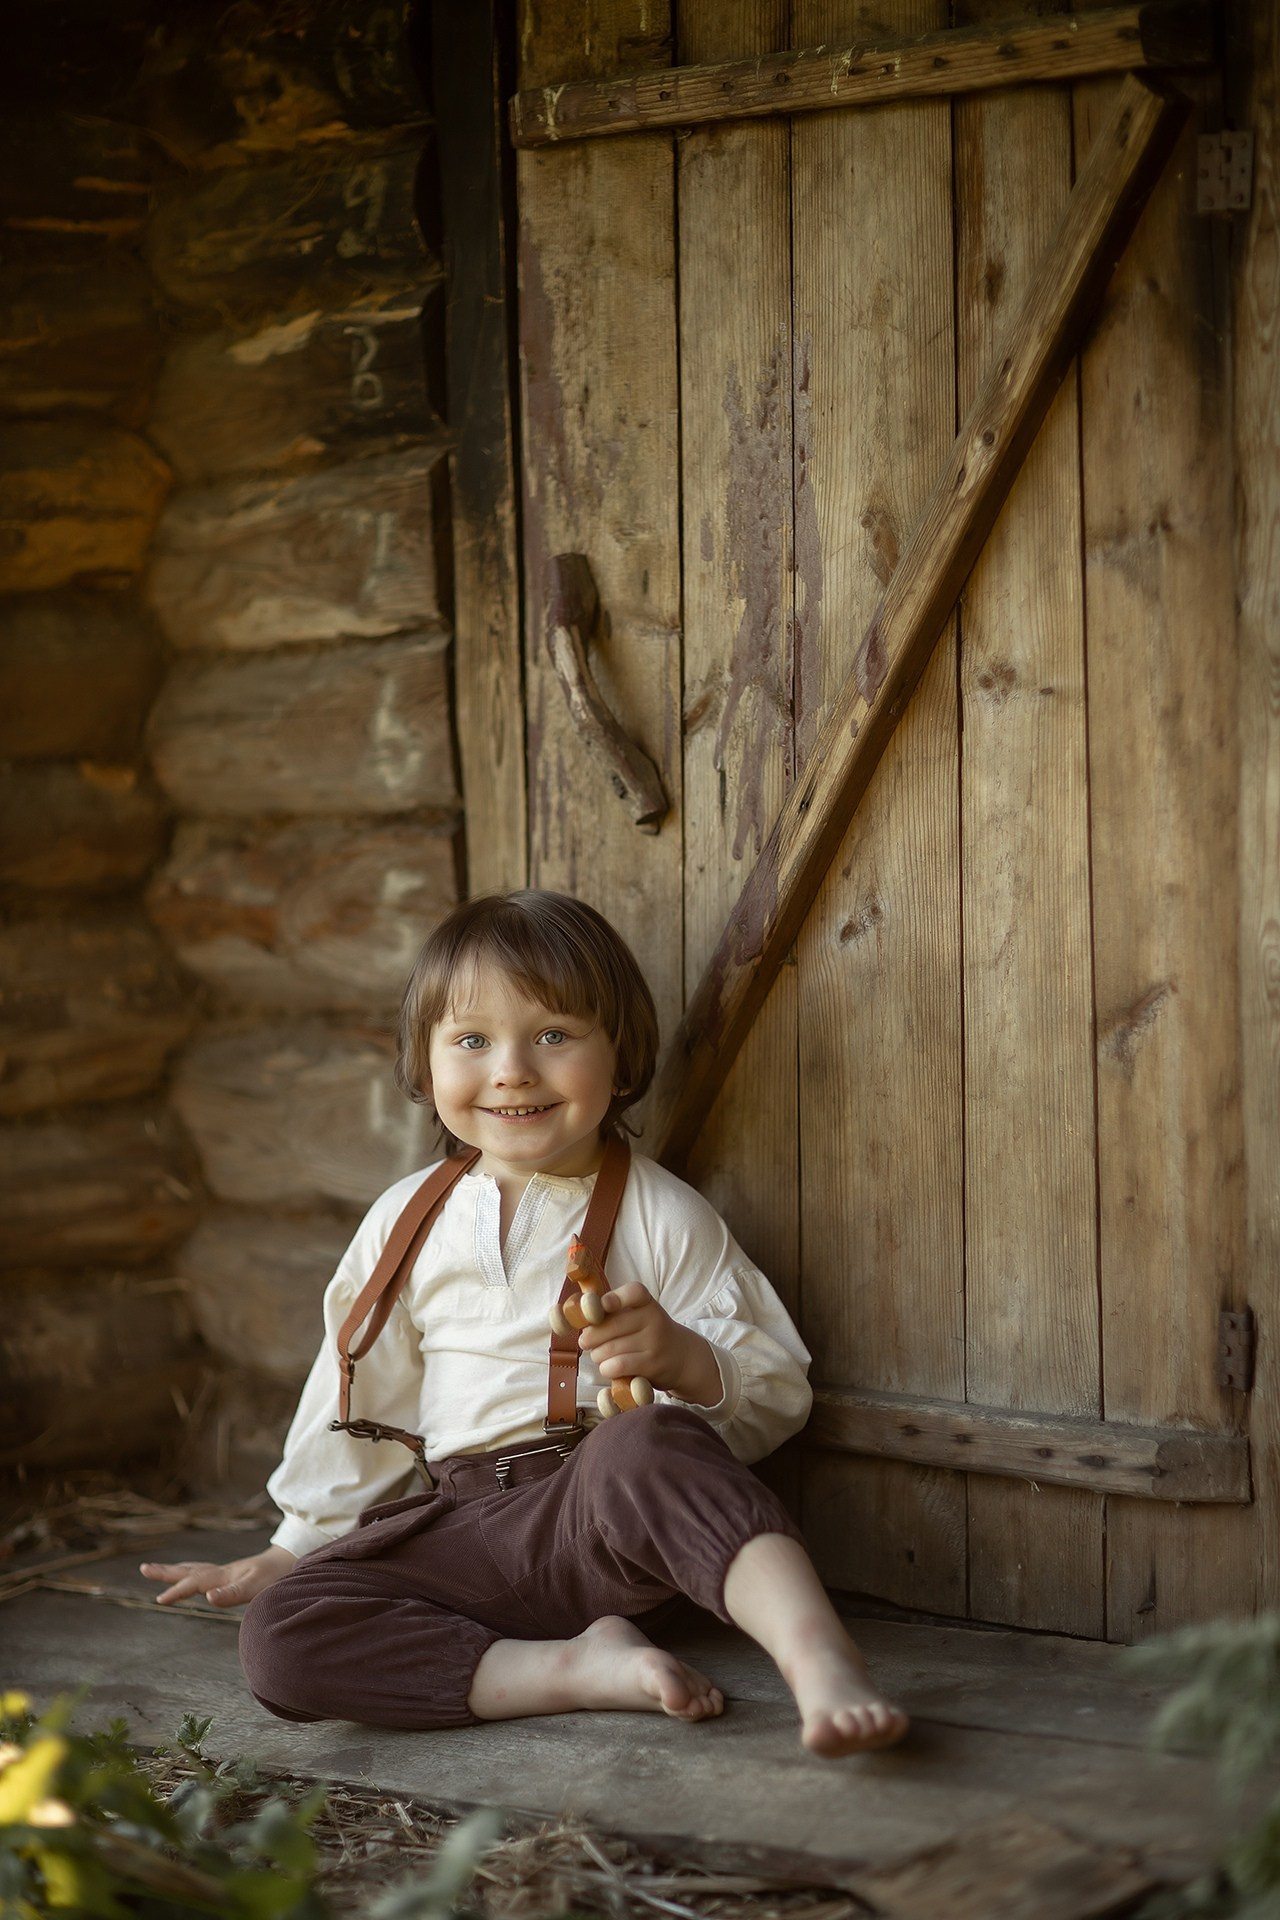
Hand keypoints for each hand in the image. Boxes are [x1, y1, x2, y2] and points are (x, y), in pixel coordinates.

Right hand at [139, 1544, 296, 1607]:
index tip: (159, 1599)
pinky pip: (205, 1575)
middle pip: (190, 1571)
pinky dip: (191, 1575)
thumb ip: (233, 1593)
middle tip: (143, 1569)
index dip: (177, 1591)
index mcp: (224, 1575)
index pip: (194, 1583)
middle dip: (166, 1572)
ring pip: (196, 1570)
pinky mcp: (233, 1577)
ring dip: (176, 1571)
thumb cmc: (277, 1576)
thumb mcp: (257, 1587)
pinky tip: (192, 1580)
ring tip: (157, 1570)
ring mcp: (227, 1573)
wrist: (294, 1562)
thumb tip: (209, 1597)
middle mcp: (223, 1572)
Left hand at [578, 1283, 722, 1406]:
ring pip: (608, 1349)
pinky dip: (606, 1368)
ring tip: (602, 1356)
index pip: (634, 1292)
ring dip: (597, 1356)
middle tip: (588, 1342)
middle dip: (590, 1337)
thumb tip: (575, 1316)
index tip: (602, 1307)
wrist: (682, 1356)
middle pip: (608, 1325)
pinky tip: (610, 1368)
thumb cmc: (647, 1334)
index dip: (615, 1298)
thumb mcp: (638, 1315)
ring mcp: (654, 1342)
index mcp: (647, 1302)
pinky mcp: (653, 1365)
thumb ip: (611, 1312)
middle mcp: (654, 1319)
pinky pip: (617, 1366)